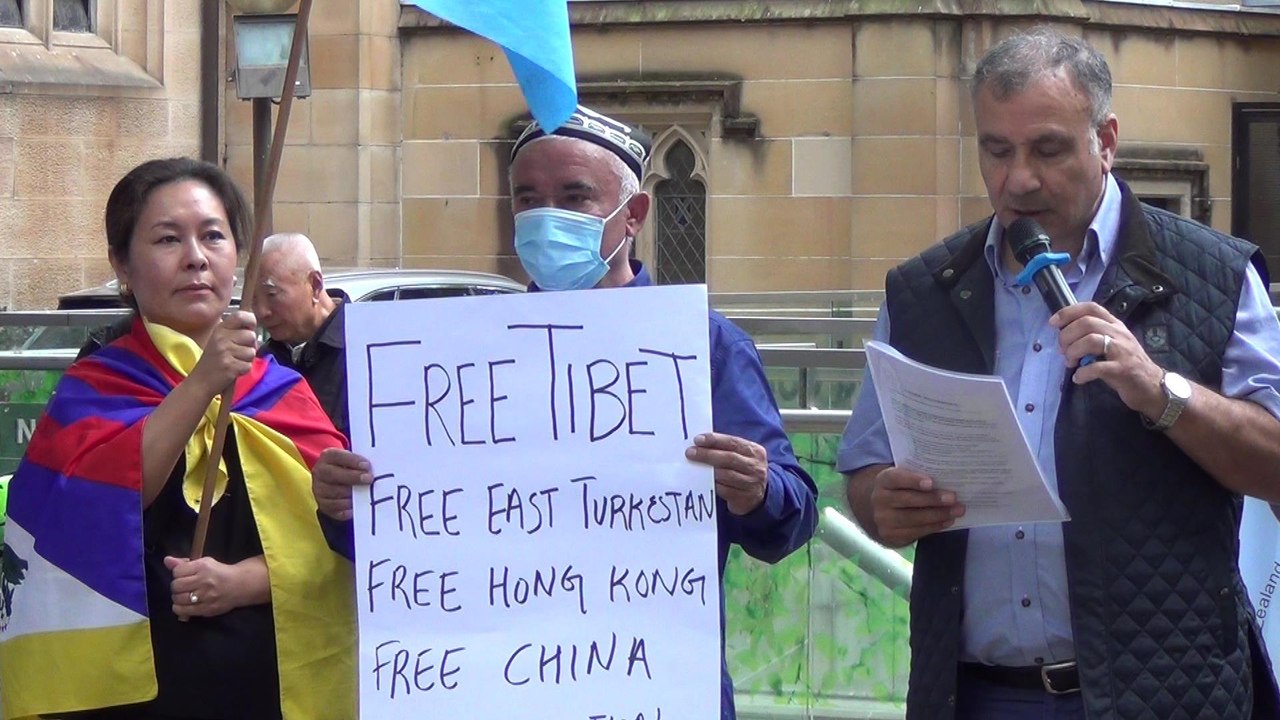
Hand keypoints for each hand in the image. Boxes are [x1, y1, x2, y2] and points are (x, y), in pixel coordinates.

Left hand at [164, 555, 257, 618]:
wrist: (239, 585)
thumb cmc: (219, 572)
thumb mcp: (204, 562)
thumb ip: (184, 563)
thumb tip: (166, 560)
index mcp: (203, 567)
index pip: (177, 571)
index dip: (177, 574)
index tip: (183, 575)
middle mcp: (204, 581)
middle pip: (176, 586)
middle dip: (176, 586)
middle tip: (183, 586)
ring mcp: (206, 596)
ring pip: (178, 599)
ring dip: (177, 597)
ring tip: (184, 595)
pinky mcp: (207, 609)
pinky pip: (184, 611)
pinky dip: (179, 608)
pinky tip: (184, 604)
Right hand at [189, 311, 257, 395]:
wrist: (200, 382)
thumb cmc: (214, 361)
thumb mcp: (221, 341)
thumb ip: (236, 333)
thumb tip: (255, 328)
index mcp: (220, 329)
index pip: (240, 316)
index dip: (251, 320)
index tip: (251, 327)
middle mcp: (221, 338)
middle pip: (251, 336)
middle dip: (249, 346)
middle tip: (237, 353)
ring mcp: (224, 352)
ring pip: (251, 352)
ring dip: (246, 360)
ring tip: (233, 362)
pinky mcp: (229, 366)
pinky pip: (248, 366)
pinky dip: (243, 370)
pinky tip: (232, 371)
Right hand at [313, 447, 372, 520]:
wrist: (337, 482)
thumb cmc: (350, 468)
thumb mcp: (353, 460)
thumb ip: (361, 462)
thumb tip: (376, 468)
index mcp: (327, 457)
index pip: (336, 456)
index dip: (352, 460)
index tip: (367, 465)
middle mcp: (320, 472)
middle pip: (332, 475)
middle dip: (352, 477)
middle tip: (369, 479)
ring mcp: (319, 490)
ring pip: (333, 494)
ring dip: (351, 494)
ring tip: (366, 493)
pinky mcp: (324, 506)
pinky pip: (335, 509)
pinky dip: (347, 509)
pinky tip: (358, 506)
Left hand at [685, 432, 767, 514]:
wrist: (756, 495)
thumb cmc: (742, 470)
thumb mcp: (740, 456)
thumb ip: (725, 448)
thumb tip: (700, 443)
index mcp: (755, 451)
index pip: (733, 442)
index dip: (715, 440)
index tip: (698, 440)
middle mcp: (755, 466)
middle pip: (729, 458)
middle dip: (707, 454)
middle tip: (690, 453)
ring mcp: (752, 483)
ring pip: (727, 475)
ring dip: (708, 471)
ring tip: (694, 467)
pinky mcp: (745, 498)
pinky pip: (725, 490)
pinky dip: (713, 485)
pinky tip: (703, 481)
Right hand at [867, 467, 963, 546]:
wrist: (880, 512)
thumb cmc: (900, 491)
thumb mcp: (902, 480)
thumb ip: (917, 478)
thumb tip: (947, 480)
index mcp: (883, 480)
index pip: (896, 478)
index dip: (913, 480)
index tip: (931, 483)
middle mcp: (879, 500)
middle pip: (908, 499)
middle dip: (932, 499)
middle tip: (953, 498)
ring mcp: (883, 519)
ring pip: (913, 518)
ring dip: (938, 515)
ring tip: (956, 511)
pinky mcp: (890, 535)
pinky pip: (915, 532)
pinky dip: (934, 527)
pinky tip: (947, 521)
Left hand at [1050, 303, 1165, 418]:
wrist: (1152, 385)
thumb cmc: (1126, 363)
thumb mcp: (1112, 343)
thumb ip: (1092, 335)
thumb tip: (1065, 335)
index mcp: (1114, 325)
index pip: (1091, 307)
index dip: (1069, 312)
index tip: (1053, 322)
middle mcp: (1119, 334)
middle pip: (1087, 323)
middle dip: (1067, 336)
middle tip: (1063, 350)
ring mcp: (1122, 351)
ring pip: (1091, 340)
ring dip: (1073, 351)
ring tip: (1070, 363)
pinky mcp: (1123, 370)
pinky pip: (1098, 367)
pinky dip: (1083, 373)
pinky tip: (1078, 377)